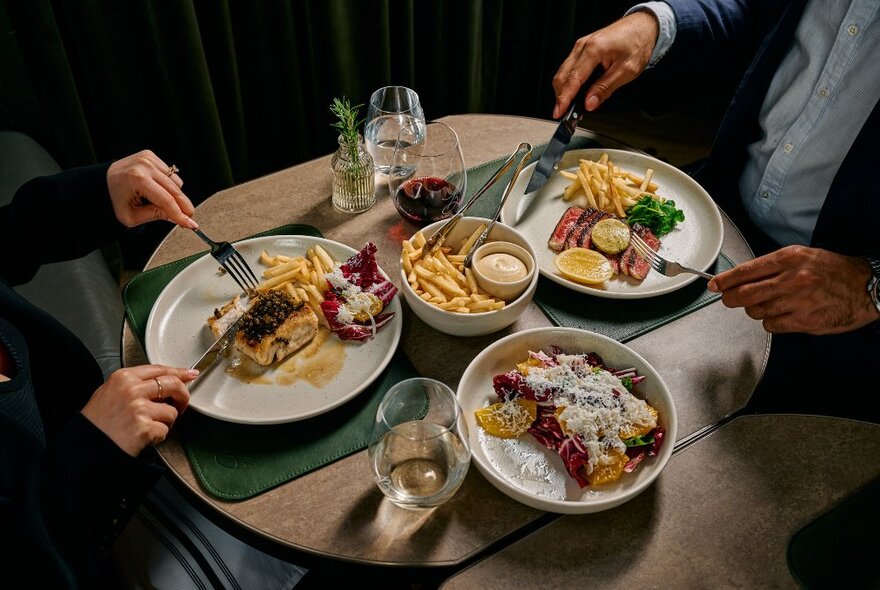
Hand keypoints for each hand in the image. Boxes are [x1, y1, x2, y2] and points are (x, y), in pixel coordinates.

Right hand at [81, 365, 199, 456]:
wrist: (85, 448)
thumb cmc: (96, 423)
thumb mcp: (109, 392)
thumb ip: (134, 384)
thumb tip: (162, 381)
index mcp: (123, 377)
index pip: (159, 369)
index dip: (179, 372)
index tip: (189, 374)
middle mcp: (132, 389)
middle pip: (173, 384)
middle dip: (183, 396)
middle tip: (181, 405)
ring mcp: (138, 408)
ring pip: (171, 411)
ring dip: (165, 422)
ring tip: (148, 427)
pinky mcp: (144, 427)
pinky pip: (164, 430)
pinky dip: (158, 436)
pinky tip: (144, 437)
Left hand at [107, 150, 198, 228]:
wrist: (103, 181)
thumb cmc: (115, 199)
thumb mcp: (131, 216)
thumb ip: (156, 215)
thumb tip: (178, 218)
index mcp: (137, 179)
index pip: (166, 200)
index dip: (180, 214)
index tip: (191, 224)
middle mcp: (144, 165)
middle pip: (175, 190)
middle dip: (184, 206)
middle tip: (189, 218)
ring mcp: (148, 159)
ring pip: (176, 183)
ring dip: (175, 196)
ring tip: (160, 203)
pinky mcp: (151, 156)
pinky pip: (171, 175)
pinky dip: (169, 186)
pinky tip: (158, 190)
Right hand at [552, 10, 658, 117]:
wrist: (643, 25)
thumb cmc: (637, 43)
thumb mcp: (626, 71)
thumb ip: (605, 88)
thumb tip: (589, 103)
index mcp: (594, 50)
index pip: (573, 79)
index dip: (564, 99)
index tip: (559, 112)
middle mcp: (583, 46)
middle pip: (562, 77)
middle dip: (561, 97)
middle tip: (566, 114)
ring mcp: (580, 46)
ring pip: (563, 73)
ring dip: (565, 90)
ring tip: (573, 106)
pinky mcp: (582, 49)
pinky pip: (570, 68)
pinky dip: (571, 82)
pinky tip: (577, 92)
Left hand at [708, 246, 879, 334]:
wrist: (865, 287)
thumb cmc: (833, 271)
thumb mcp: (802, 256)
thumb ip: (772, 266)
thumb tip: (741, 277)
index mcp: (790, 258)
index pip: (746, 271)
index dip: (725, 280)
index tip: (714, 285)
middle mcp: (793, 279)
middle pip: (745, 294)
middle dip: (731, 298)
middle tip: (728, 299)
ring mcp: (798, 302)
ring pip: (756, 311)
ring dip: (755, 310)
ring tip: (768, 303)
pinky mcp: (804, 321)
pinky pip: (772, 325)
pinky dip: (771, 322)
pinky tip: (781, 314)